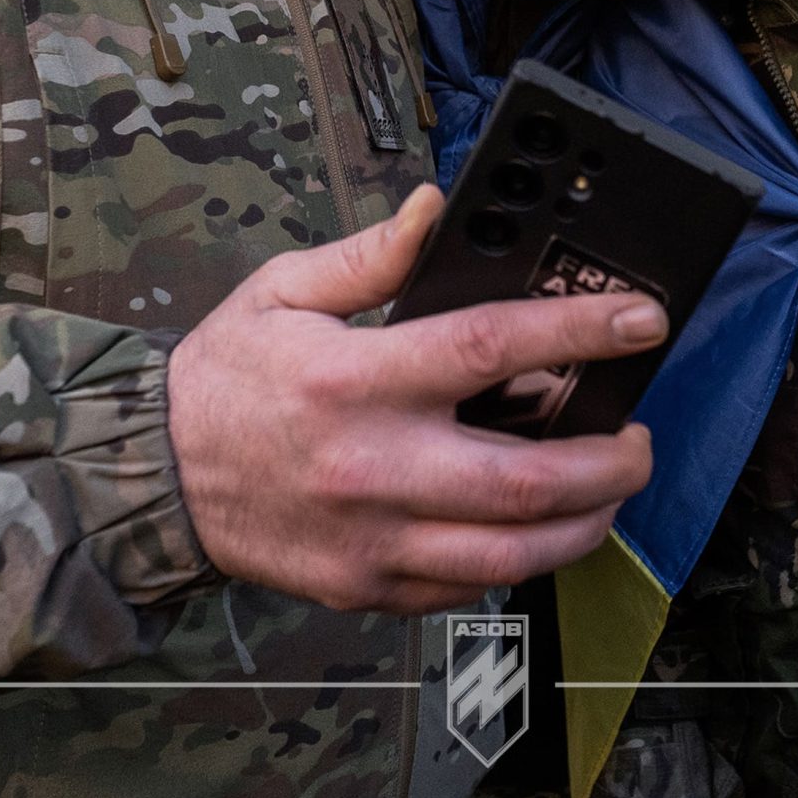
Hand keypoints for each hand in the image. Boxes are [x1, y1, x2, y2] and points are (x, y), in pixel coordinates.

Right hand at [167, 184, 659, 615]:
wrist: (157, 477)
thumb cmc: (226, 378)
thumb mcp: (284, 290)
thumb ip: (371, 255)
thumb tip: (437, 209)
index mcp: (355, 380)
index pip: (491, 347)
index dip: (579, 332)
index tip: (641, 320)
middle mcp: (372, 466)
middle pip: (525, 481)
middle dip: (610, 464)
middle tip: (639, 439)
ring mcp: (373, 540)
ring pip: (512, 553)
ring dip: (584, 525)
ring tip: (609, 489)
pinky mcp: (368, 588)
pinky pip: (469, 589)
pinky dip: (520, 559)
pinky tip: (537, 527)